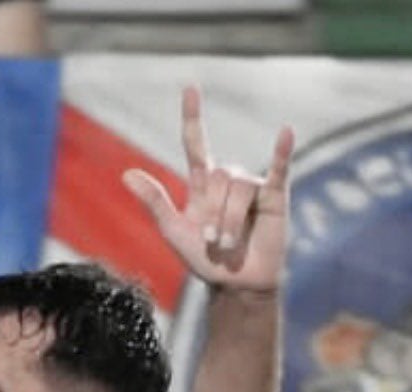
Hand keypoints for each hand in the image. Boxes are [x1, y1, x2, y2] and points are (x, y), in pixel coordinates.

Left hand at [123, 86, 293, 292]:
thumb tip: (126, 173)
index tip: (190, 88)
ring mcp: (252, 186)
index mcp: (201, 186)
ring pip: (238, 187)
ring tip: (228, 245)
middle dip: (214, 214)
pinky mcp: (275, 195)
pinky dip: (281, 151)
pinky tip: (285, 132)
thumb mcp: (174, 231)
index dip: (193, 117)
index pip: (196, 144)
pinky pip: (278, 168)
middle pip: (218, 176)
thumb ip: (154, 202)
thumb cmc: (204, 260)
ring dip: (230, 222)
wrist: (235, 284)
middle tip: (214, 242)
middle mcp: (227, 180)